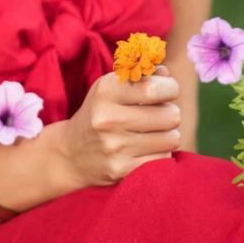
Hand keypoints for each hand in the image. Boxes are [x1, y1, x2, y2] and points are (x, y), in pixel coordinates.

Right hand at [51, 65, 180, 188]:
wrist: (71, 153)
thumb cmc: (100, 113)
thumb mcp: (111, 88)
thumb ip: (140, 76)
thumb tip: (166, 72)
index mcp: (106, 91)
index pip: (153, 88)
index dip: (170, 88)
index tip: (167, 90)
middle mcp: (108, 118)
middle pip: (169, 115)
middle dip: (170, 113)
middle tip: (160, 114)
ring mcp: (115, 147)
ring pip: (171, 138)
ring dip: (168, 134)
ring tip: (154, 132)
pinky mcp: (122, 170)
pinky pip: (164, 159)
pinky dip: (161, 153)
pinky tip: (147, 149)